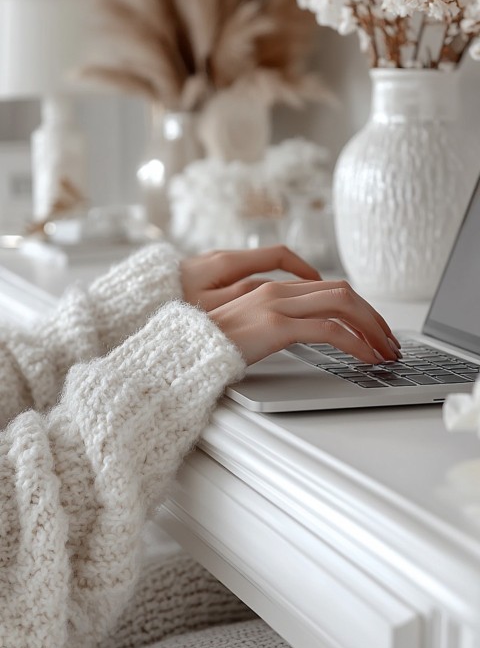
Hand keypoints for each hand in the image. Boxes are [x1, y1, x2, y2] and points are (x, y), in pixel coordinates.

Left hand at [180, 246, 320, 311]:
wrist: (133, 303)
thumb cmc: (166, 302)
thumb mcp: (208, 304)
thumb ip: (241, 296)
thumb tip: (270, 292)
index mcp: (227, 263)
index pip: (278, 257)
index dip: (304, 268)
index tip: (322, 283)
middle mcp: (223, 262)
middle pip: (274, 266)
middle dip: (303, 283)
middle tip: (325, 299)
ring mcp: (215, 272)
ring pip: (260, 278)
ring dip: (284, 291)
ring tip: (304, 309)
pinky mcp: (206, 283)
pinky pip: (245, 285)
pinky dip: (263, 296)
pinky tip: (269, 313)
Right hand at [208, 278, 400, 365]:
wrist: (180, 354)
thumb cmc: (208, 349)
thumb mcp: (247, 332)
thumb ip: (274, 326)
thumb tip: (302, 336)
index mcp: (271, 289)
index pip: (328, 289)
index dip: (358, 307)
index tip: (372, 329)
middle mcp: (276, 290)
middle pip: (343, 292)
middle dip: (373, 316)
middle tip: (388, 341)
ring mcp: (276, 305)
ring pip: (344, 304)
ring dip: (372, 328)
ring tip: (385, 351)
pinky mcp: (276, 326)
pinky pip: (331, 331)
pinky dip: (358, 344)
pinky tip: (367, 358)